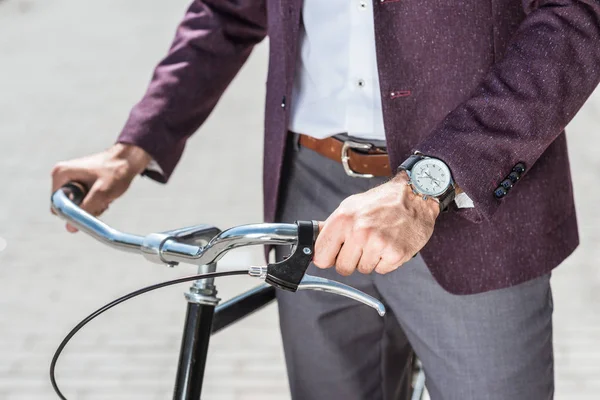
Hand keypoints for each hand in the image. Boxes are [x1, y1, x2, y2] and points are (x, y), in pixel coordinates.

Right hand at [51, 143, 151, 231]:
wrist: (129, 160)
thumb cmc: (116, 172)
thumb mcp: (102, 193)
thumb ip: (85, 210)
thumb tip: (69, 228)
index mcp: (60, 174)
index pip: (57, 206)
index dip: (73, 212)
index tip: (92, 209)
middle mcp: (61, 176)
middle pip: (67, 206)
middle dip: (85, 209)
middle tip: (101, 201)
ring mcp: (70, 180)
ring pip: (76, 206)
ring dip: (92, 206)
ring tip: (106, 197)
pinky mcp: (79, 184)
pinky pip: (83, 201)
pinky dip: (95, 202)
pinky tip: (106, 196)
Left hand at [313, 171, 438, 275]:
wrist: (415, 195)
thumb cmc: (382, 201)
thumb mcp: (351, 206)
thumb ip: (332, 226)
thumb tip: (313, 243)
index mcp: (343, 219)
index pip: (321, 256)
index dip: (328, 257)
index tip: (333, 254)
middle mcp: (359, 232)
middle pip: (342, 268)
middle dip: (351, 260)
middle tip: (362, 245)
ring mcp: (378, 244)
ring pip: (363, 269)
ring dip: (370, 259)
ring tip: (379, 240)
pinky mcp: (395, 254)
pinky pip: (382, 270)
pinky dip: (385, 261)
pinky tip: (390, 244)